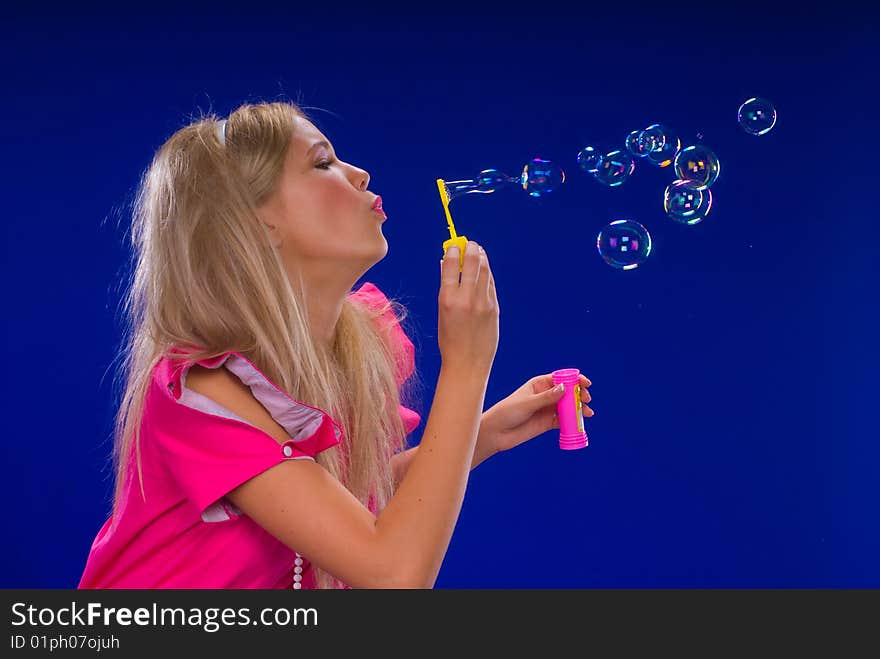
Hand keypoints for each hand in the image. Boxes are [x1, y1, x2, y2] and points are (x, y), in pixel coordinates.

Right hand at [438, 241, 498, 375]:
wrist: (467, 363)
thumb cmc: (450, 339)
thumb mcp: (442, 312)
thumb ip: (446, 287)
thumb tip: (446, 264)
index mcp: (448, 299)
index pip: (452, 265)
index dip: (454, 251)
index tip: (454, 245)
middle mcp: (467, 298)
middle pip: (473, 263)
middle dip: (472, 249)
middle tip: (471, 244)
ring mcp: (483, 303)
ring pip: (485, 271)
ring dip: (482, 258)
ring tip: (479, 252)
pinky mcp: (494, 308)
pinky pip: (491, 284)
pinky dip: (487, 274)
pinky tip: (484, 270)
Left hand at [481, 373, 593, 453]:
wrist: (496, 433)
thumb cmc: (507, 412)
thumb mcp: (527, 403)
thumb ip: (546, 397)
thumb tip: (564, 388)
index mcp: (539, 384)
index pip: (561, 378)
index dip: (575, 379)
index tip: (585, 382)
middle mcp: (545, 396)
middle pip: (568, 392)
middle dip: (579, 394)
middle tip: (586, 399)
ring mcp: (547, 409)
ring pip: (568, 407)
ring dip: (579, 409)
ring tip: (587, 413)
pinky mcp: (547, 423)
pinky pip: (563, 421)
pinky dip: (573, 422)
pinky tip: (579, 424)